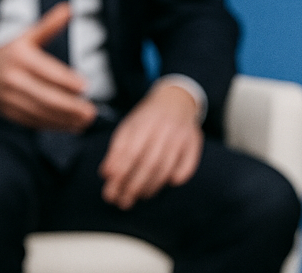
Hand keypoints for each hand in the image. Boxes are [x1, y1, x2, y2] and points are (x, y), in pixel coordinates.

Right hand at [0, 2, 96, 130]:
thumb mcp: (28, 35)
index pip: (46, 71)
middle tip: (92, 111)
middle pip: (44, 96)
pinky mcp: (10, 114)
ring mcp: (9, 99)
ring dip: (64, 119)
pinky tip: (71, 126)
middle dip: (69, 106)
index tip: (85, 87)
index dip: (66, 81)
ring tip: (86, 121)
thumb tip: (69, 8)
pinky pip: (33, 121)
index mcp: (20, 58)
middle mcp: (13, 80)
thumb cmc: (11, 52)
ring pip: (40, 112)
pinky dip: (53, 126)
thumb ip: (49, 25)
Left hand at [99, 81, 202, 209]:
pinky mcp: (194, 142)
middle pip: (149, 163)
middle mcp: (165, 128)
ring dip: (151, 187)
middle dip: (134, 186)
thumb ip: (117, 149)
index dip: (120, 175)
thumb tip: (106, 174)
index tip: (109, 193)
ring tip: (139, 197)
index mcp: (145, 122)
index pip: (131, 152)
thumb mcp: (128, 126)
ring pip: (166, 167)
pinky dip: (177, 178)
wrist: (176, 99)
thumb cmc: (147, 118)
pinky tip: (166, 185)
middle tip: (123, 202)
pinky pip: (188, 165)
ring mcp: (181, 135)